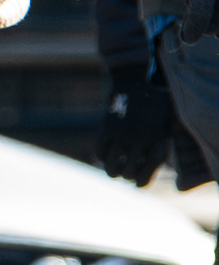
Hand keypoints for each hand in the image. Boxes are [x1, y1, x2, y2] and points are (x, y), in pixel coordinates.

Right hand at [101, 65, 176, 185]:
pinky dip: (102, 156)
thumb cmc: (153, 106)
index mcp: (157, 142)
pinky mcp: (106, 128)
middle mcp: (140, 141)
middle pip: (128, 174)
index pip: (146, 175)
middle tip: (126, 171)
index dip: (140, 182)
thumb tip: (140, 172)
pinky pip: (100, 152)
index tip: (137, 182)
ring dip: (112, 170)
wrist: (136, 81)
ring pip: (112, 167)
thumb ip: (154, 148)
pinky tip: (106, 153)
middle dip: (126, 175)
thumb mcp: (163, 127)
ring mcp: (122, 135)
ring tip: (114, 168)